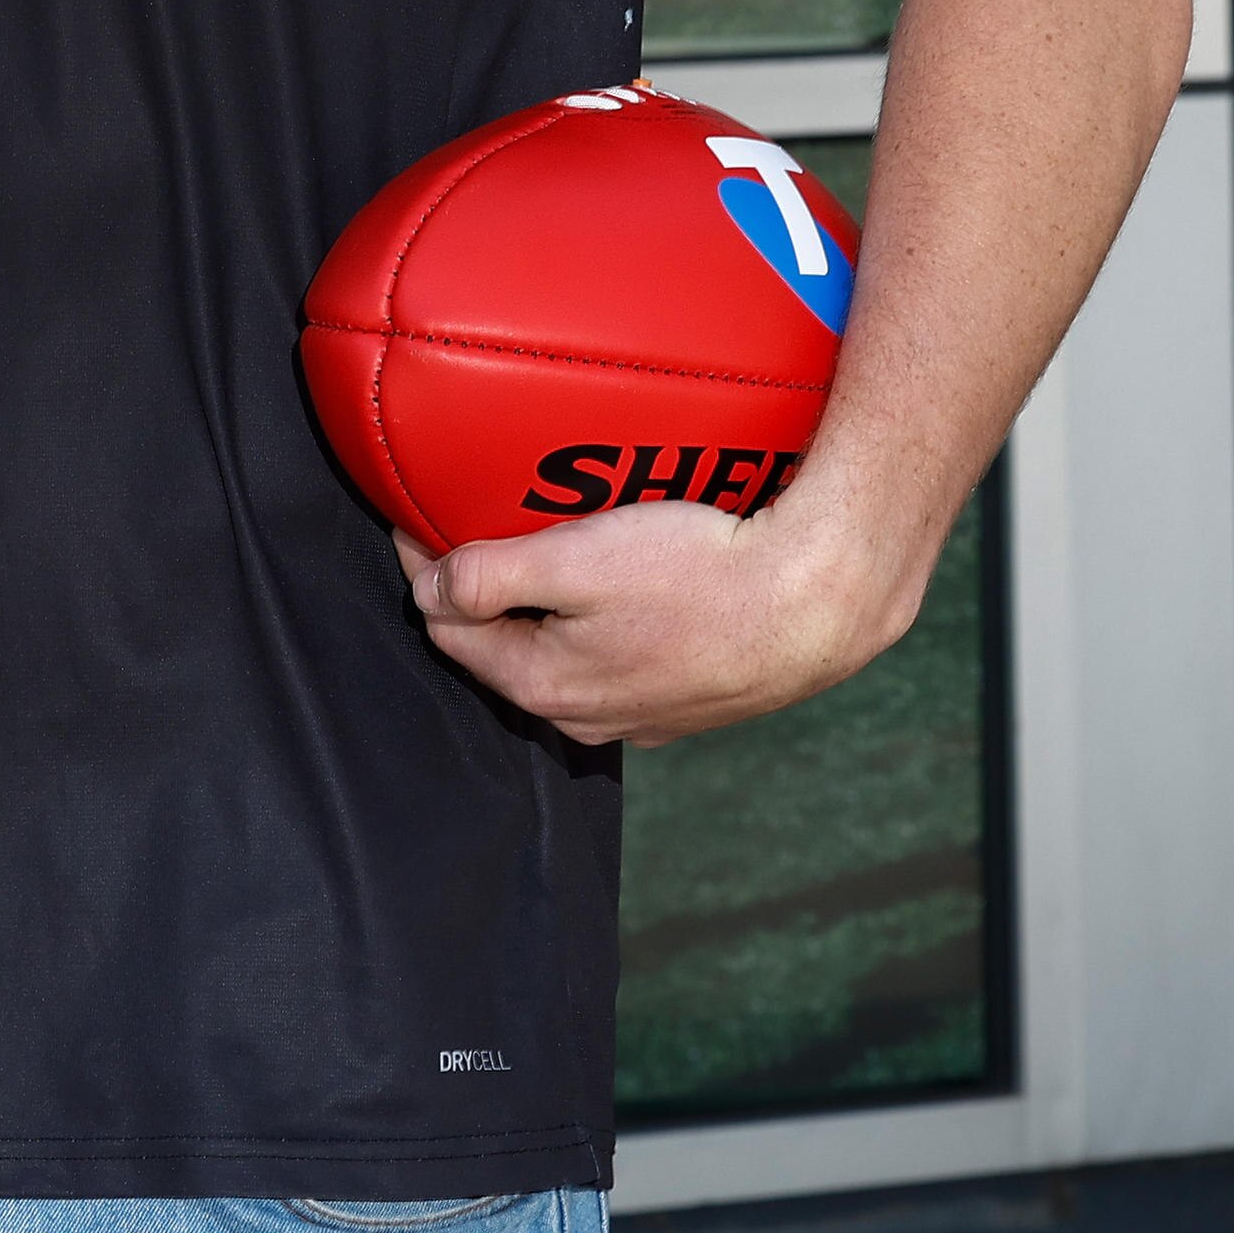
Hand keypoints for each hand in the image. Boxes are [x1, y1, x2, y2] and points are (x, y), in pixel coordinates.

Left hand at [396, 495, 931, 749]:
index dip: (424, 566)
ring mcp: (643, 716)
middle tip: (476, 525)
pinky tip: (624, 583)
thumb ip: (488, 576)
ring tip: (549, 548)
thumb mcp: (575, 561)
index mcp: (545, 686)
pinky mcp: (690, 700)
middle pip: (503, 646)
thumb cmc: (698, 576)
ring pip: (565, 656)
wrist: (819, 603)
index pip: (449, 628)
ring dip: (545, 608)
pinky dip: (602, 621)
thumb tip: (429, 588)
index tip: (414, 515)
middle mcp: (589, 717)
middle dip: (482, 592)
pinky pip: (622, 657)